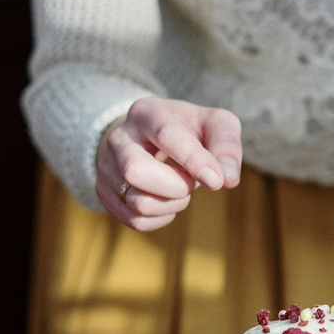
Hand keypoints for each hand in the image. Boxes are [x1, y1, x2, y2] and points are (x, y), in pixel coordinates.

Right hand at [95, 97, 241, 230]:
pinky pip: (135, 220)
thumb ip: (227, 146)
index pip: (166, 135)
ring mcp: (106, 165)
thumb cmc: (192, 131)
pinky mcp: (105, 191)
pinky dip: (161, 218)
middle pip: (136, 171)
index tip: (217, 182)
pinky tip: (167, 201)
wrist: (153, 138)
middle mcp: (119, 137)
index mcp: (148, 112)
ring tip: (180, 188)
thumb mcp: (216, 125)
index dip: (193, 161)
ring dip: (172, 204)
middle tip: (191, 181)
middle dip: (176, 186)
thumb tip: (228, 180)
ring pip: (138, 202)